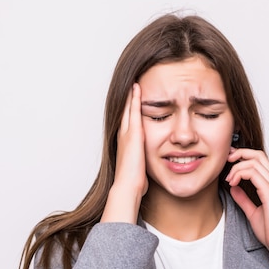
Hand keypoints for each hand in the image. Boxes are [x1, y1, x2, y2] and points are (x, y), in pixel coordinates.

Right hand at [101, 84, 147, 222]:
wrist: (128, 186)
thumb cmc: (134, 182)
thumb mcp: (139, 170)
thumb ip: (142, 165)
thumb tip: (145, 173)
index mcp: (125, 143)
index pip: (127, 122)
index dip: (128, 110)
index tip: (132, 100)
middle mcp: (123, 136)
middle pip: (124, 112)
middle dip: (127, 99)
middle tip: (131, 85)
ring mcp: (126, 133)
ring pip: (127, 109)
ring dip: (130, 95)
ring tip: (134, 82)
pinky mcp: (133, 133)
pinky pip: (133, 111)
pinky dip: (134, 99)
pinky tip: (137, 88)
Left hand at [225, 147, 268, 261]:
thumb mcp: (252, 212)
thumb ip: (243, 199)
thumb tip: (233, 189)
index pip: (259, 159)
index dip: (243, 155)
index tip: (228, 161)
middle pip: (258, 155)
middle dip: (239, 154)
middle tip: (226, 161)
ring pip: (254, 162)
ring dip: (237, 167)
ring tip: (229, 179)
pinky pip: (254, 174)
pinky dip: (240, 174)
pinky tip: (233, 183)